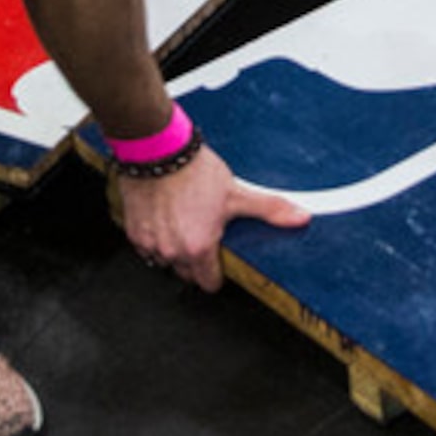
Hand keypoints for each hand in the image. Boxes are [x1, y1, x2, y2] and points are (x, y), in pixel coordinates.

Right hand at [119, 145, 310, 291]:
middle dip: (196, 261)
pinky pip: (146, 248)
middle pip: (187, 273)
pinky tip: (166, 219)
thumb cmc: (194, 172)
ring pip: (165, 261)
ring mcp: (151, 244)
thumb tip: (300, 218)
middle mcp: (173, 252)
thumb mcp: (237, 193)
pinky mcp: (134, 233)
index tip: (219, 260)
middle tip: (204, 235)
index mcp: (199, 249)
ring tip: (185, 224)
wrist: (158, 153)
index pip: (209, 283)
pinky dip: (156, 239)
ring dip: (174, 250)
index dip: (217, 272)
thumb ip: (270, 209)